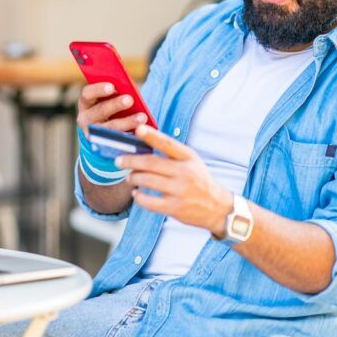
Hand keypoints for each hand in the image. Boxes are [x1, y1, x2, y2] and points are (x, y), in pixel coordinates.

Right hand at [76, 82, 147, 136]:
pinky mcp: (104, 145)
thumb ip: (116, 92)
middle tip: (130, 99)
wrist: (104, 131)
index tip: (112, 87)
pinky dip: (131, 136)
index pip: (87, 94)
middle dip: (116, 105)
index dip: (98, 90)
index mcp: (85, 103)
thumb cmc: (110, 107)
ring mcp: (94, 134)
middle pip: (100, 111)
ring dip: (127, 122)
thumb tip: (129, 87)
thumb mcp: (108, 99)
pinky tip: (142, 131)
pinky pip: (118, 141)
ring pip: (110, 128)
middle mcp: (85, 119)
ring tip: (142, 117)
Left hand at [117, 124, 232, 235]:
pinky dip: (138, 197)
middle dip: (131, 161)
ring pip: (147, 181)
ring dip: (133, 178)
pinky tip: (136, 193)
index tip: (138, 129)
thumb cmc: (199, 180)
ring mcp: (180, 191)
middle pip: (151, 163)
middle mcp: (185, 172)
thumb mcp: (191, 162)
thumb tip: (143, 144)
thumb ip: (171, 154)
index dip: (152, 136)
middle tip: (119, 160)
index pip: (168, 144)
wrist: (218, 207)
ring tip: (129, 177)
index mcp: (188, 157)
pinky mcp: (175, 208)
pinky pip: (149, 201)